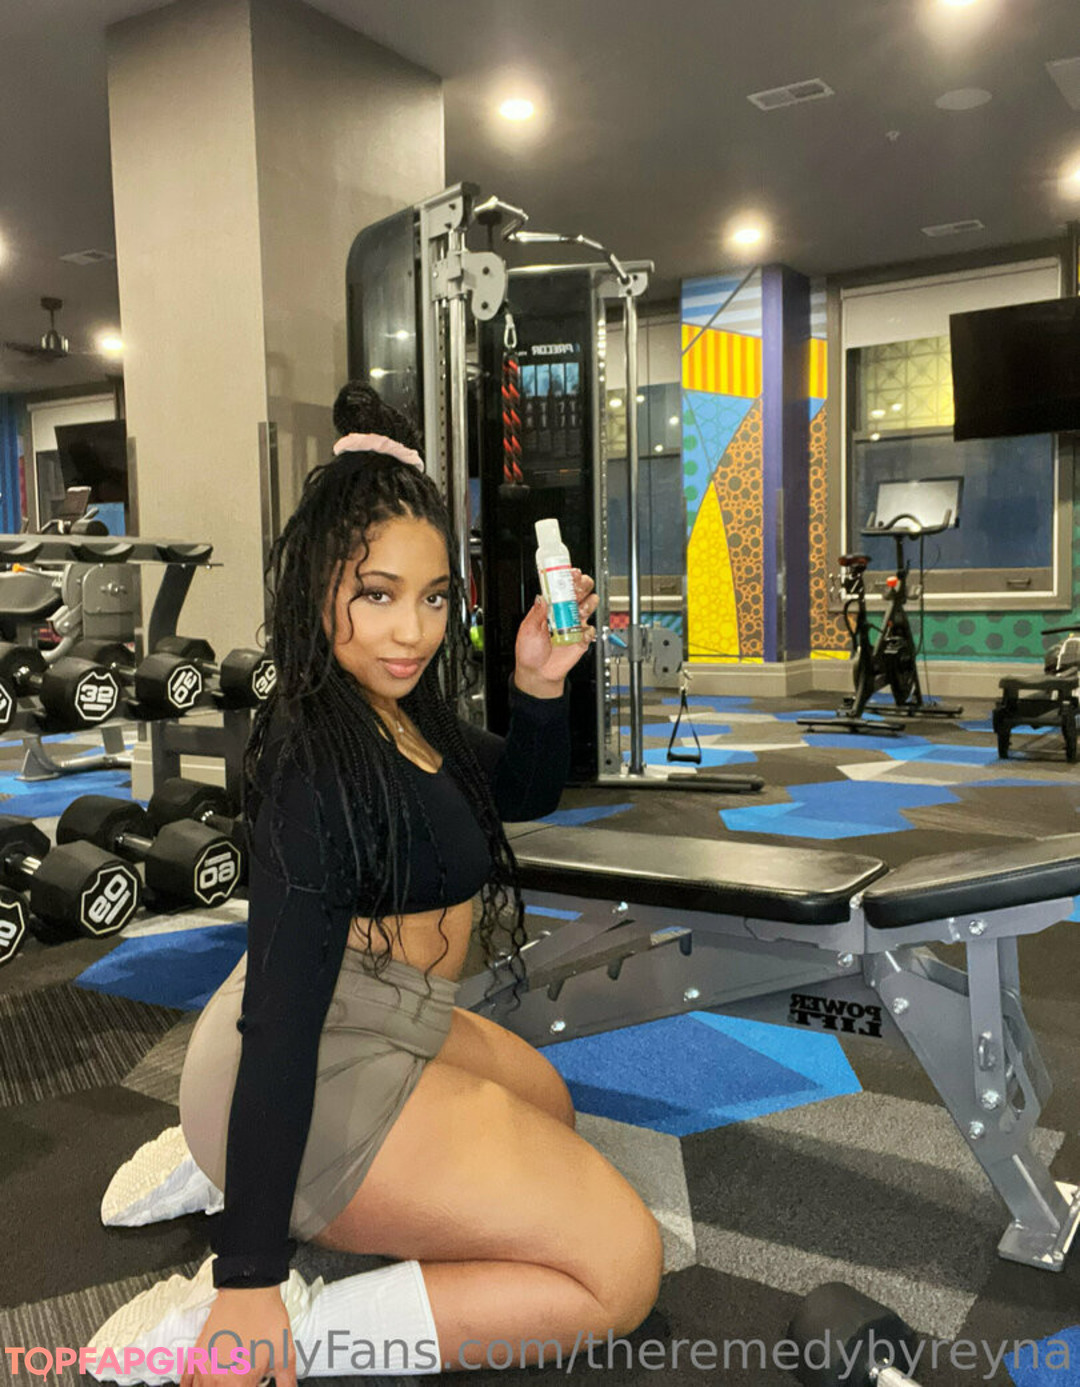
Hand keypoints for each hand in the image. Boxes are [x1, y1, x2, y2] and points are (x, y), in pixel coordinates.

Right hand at [180, 1287, 295, 1386]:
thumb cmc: (265, 1317)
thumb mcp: (284, 1353)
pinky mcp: (196, 1355)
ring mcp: (203, 1367)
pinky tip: (200, 1385)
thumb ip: (286, 1380)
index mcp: (240, 1382)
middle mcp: (218, 1379)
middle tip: (244, 1381)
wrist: (249, 1290)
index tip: (254, 1384)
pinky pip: (186, 1383)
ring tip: (228, 1381)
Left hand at [514, 569, 598, 690]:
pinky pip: (590, 629)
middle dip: (583, 585)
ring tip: (580, 609)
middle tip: (580, 586)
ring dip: (588, 603)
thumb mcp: (527, 630)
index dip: (567, 578)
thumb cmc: (530, 652)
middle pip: (580, 592)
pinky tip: (580, 632)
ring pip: (589, 605)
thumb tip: (542, 597)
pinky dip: (588, 629)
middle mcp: (564, 613)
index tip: (571, 573)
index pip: (561, 587)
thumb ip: (536, 613)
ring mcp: (574, 624)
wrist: (538, 673)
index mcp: (550, 608)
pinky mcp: (581, 639)